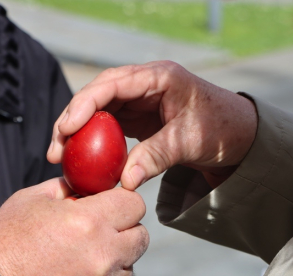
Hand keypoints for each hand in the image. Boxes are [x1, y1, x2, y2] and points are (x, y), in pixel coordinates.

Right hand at [0, 178, 148, 275]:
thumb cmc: (4, 246)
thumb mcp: (28, 201)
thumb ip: (65, 188)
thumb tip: (85, 186)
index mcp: (88, 221)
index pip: (134, 204)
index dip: (122, 202)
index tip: (110, 207)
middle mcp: (104, 255)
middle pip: (141, 236)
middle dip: (124, 230)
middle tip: (98, 233)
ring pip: (128, 267)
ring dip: (113, 261)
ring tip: (77, 263)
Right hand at [47, 61, 257, 188]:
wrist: (236, 136)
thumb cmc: (220, 130)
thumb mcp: (189, 142)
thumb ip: (157, 157)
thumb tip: (125, 182)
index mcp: (158, 77)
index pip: (112, 84)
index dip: (84, 104)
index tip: (65, 129)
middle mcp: (143, 84)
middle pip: (96, 95)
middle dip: (71, 120)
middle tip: (55, 150)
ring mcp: (138, 100)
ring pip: (97, 111)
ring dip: (77, 133)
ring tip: (60, 157)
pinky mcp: (136, 117)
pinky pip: (106, 126)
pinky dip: (92, 142)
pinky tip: (82, 159)